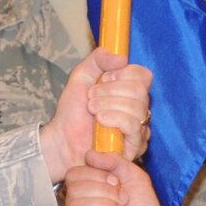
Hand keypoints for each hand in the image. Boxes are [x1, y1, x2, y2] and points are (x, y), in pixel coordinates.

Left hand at [39, 49, 153, 179]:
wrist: (62, 138)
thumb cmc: (73, 111)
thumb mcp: (82, 76)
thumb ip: (99, 59)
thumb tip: (122, 58)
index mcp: (130, 91)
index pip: (143, 75)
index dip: (123, 74)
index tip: (103, 79)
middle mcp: (139, 109)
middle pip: (140, 90)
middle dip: (110, 91)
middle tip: (91, 99)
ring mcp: (140, 128)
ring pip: (137, 108)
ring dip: (108, 105)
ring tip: (92, 111)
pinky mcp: (135, 146)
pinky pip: (134, 127)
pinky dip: (114, 119)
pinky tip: (100, 121)